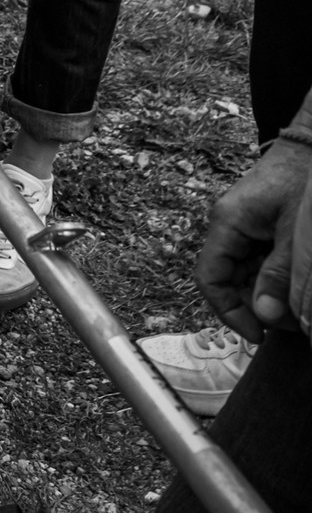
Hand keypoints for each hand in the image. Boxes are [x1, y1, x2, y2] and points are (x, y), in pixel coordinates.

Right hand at [195, 139, 311, 339]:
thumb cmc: (304, 178)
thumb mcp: (295, 232)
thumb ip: (279, 274)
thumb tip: (265, 315)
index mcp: (227, 222)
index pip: (210, 278)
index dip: (229, 311)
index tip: (258, 333)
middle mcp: (229, 226)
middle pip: (230, 281)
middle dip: (258, 306)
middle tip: (292, 320)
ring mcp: (245, 227)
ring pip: (248, 275)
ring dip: (271, 293)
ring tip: (299, 303)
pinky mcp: (261, 228)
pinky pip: (262, 263)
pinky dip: (279, 278)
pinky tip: (297, 282)